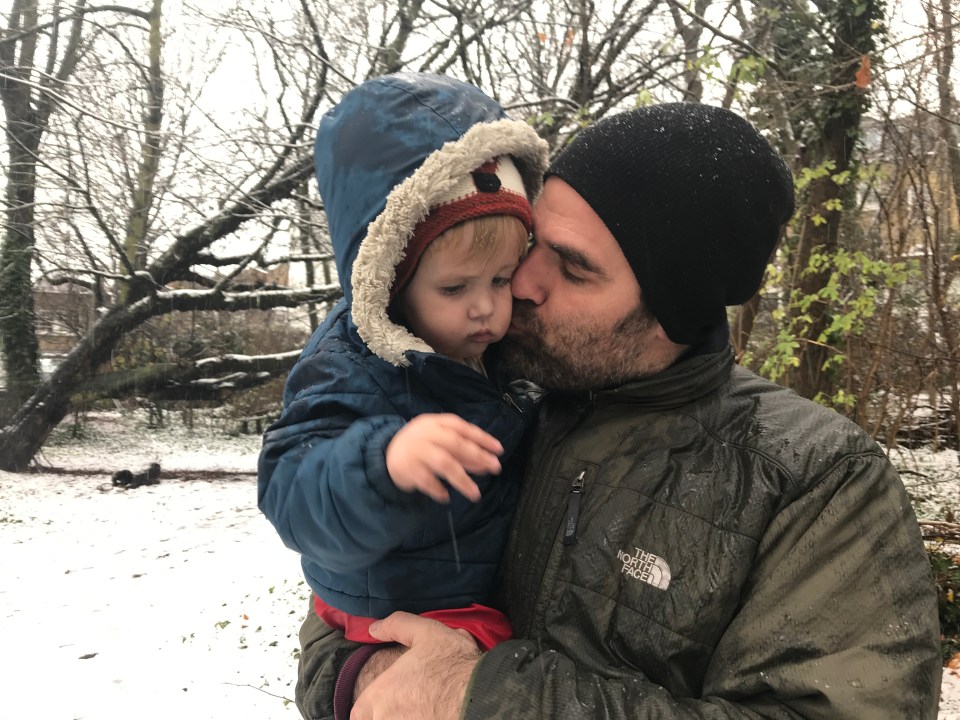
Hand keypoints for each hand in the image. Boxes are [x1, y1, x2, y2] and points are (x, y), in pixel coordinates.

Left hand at [351, 612, 481, 719]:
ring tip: (423, 712)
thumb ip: (397, 625)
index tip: (385, 704)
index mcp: (380, 695)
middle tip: (410, 707)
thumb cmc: (454, 665)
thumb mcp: (427, 633)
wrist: (482, 696)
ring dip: (407, 718)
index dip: (370, 709)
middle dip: (389, 715)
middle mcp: (386, 719)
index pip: (358, 714)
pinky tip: (436, 716)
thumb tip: (374, 628)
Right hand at [386, 414, 502, 503]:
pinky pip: (426, 481)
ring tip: (475, 494)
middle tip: (494, 468)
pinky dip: (437, 490)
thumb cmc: (422, 446)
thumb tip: (486, 463)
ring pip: (443, 464)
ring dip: (462, 479)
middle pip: (455, 444)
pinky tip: (446, 497)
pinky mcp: (406, 468)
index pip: (462, 427)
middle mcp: (426, 434)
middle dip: (477, 456)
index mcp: (436, 423)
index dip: (482, 438)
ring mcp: (416, 451)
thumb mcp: (439, 440)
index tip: (499, 450)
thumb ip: (461, 449)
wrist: (387, 454)